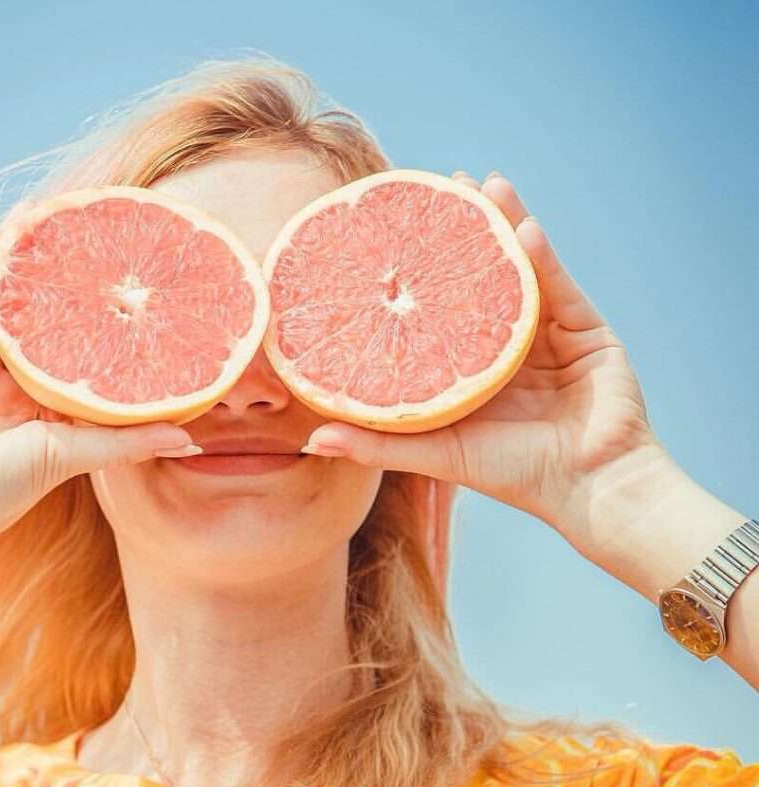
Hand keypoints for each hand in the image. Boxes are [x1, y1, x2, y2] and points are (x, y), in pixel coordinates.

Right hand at [0, 215, 195, 553]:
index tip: (134, 286)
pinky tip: (10, 231)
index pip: (74, 350)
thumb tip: (190, 435)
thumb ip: (127, 440)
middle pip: (37, 318)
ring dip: (23, 260)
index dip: (99, 320)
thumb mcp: (72, 454)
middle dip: (63, 281)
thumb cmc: (0, 491)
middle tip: (98, 239)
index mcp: (38, 404)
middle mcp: (3, 379)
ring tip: (54, 217)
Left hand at [303, 170, 672, 535]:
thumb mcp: (436, 453)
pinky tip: (523, 226)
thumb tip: (312, 439)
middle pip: (481, 274)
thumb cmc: (511, 474)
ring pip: (521, 267)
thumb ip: (377, 443)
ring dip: (504, 223)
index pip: (440, 305)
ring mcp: (547, 332)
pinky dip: (541, 257)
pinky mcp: (586, 329)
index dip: (420, 268)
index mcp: (469, 365)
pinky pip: (559, 285)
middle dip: (464, 228)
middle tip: (440, 184)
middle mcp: (504, 342)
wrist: (587, 488)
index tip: (392, 228)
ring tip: (483, 184)